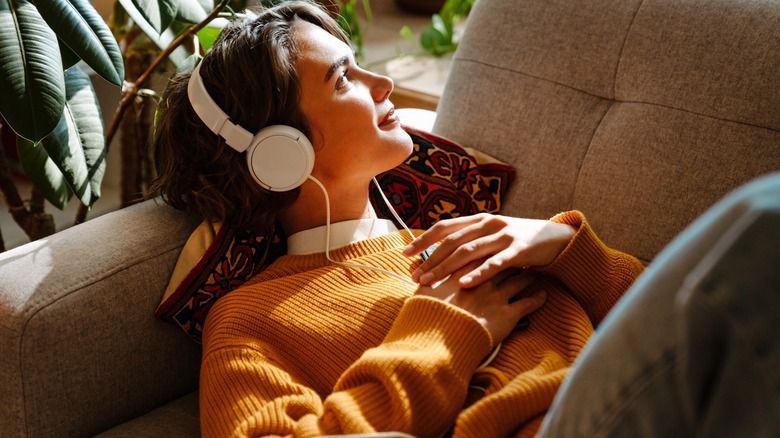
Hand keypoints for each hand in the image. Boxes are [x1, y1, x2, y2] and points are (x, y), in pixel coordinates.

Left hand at [404, 213, 575, 287]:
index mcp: (479, 219)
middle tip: (414, 276)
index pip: (444, 227)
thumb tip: (439, 255)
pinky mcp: (520, 249)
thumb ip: (471, 242)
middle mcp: (489, 223)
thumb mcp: (493, 237)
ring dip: (446, 267)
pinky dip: (478, 273)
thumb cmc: (519, 241)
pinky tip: (464, 284)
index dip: (423, 240)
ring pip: (469, 251)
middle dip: (430, 259)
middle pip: (452, 241)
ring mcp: (504, 235)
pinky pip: (496, 263)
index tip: (405, 254)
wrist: (557, 238)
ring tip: (430, 282)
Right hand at [415, 261, 545, 346]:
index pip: (478, 253)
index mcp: (463, 271)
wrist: (441, 339)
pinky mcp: (509, 314)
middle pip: (501, 261)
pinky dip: (537, 299)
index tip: (492, 244)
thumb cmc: (429, 316)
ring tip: (533, 270)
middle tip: (518, 252)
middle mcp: (483, 279)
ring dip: (527, 274)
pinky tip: (544, 295)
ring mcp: (497, 295)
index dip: (486, 248)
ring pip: (518, 279)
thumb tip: (420, 278)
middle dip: (510, 255)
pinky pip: (528, 304)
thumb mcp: (423, 295)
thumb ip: (426, 283)